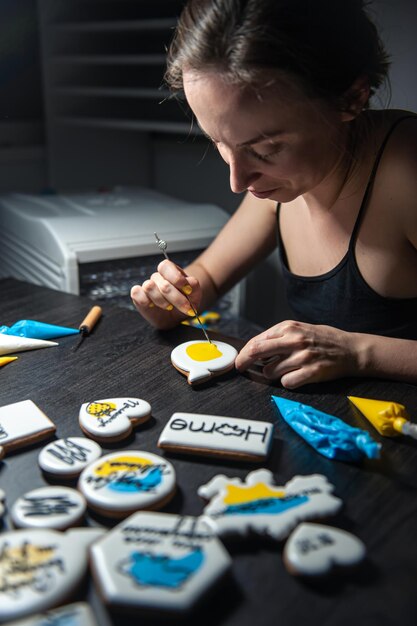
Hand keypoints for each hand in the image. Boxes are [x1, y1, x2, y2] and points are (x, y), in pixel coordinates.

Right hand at [130, 259, 201, 328]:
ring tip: (169, 307)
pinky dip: (145, 301)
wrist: (177, 315)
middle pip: (163, 283)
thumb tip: (191, 282)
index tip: (187, 290)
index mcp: (170, 272)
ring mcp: (147, 286)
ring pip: (149, 287)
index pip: (166, 266)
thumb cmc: (185, 302)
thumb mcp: (195, 295)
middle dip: (176, 298)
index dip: (176, 278)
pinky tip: (154, 307)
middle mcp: (157, 278)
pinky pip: (136, 293)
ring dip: (162, 301)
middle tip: (186, 307)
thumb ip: (195, 287)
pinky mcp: (138, 297)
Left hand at [235, 320, 360, 387]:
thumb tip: (255, 349)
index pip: (258, 341)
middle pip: (258, 352)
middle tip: (241, 368)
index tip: (240, 360)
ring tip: (287, 369)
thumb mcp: (300, 329)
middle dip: (244, 362)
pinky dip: (288, 382)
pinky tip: (298, 376)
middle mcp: (295, 340)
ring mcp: (303, 357)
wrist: (352, 350)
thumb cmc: (324, 340)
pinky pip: (287, 383)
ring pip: (271, 371)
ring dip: (274, 374)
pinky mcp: (311, 372)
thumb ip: (279, 337)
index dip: (245, 352)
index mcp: (289, 328)